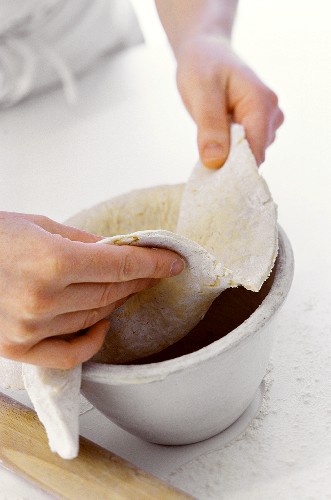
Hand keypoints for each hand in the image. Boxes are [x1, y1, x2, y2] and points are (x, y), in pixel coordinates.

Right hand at [0, 212, 183, 368]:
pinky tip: (103, 322)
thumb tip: (115, 250)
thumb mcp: (39, 225)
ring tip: (126, 286)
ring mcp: (31, 328)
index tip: (174, 262)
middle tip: (154, 269)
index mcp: (51, 262)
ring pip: (96, 316)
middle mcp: (44, 299)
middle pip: (112, 291)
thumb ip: (82, 242)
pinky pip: (70, 352)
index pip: (120, 265)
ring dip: (117, 300)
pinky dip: (93, 339)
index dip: (153, 262)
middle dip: (139, 278)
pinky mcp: (19, 347)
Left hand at [175, 34, 283, 166]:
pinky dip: (228, 150)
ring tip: (208, 136)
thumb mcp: (201, 94)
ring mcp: (268, 123)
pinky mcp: (258, 128)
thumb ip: (209, 128)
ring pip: (248, 155)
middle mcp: (272, 115)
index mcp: (262, 104)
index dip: (234, 167)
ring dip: (227, 154)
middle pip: (253, 155)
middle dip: (228, 161)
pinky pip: (244, 149)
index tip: (211, 173)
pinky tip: (214, 137)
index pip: (255, 151)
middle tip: (203, 150)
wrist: (206, 51)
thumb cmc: (203, 66)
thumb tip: (214, 162)